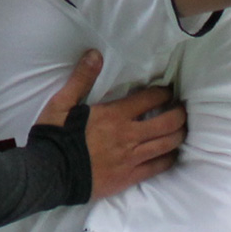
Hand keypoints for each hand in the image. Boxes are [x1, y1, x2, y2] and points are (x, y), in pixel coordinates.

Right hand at [36, 50, 184, 198]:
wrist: (48, 174)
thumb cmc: (54, 136)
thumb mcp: (62, 103)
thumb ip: (81, 78)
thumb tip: (95, 54)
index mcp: (114, 115)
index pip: (150, 99)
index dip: (164, 92)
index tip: (168, 91)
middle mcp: (128, 136)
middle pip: (167, 122)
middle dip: (180, 113)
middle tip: (182, 109)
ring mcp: (131, 158)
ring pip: (167, 144)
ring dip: (179, 134)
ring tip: (182, 129)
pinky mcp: (129, 177)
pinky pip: (157, 168)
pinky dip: (169, 159)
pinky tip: (172, 154)